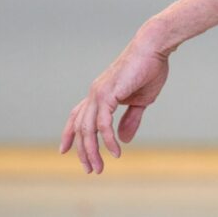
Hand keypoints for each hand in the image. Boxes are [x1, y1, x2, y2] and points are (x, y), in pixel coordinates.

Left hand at [59, 37, 170, 173]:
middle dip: (82, 151)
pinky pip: (103, 125)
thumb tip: (123, 139)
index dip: (69, 134)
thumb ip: (130, 119)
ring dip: (92, 151)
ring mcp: (99, 93)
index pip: (77, 116)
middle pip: (79, 127)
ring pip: (87, 129)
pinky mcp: (108, 94)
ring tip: (99, 167)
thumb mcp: (141, 101)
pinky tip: (116, 151)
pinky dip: (108, 140)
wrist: (154, 48)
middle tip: (90, 169)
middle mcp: (94, 94)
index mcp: (100, 93)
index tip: (64, 150)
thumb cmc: (149, 69)